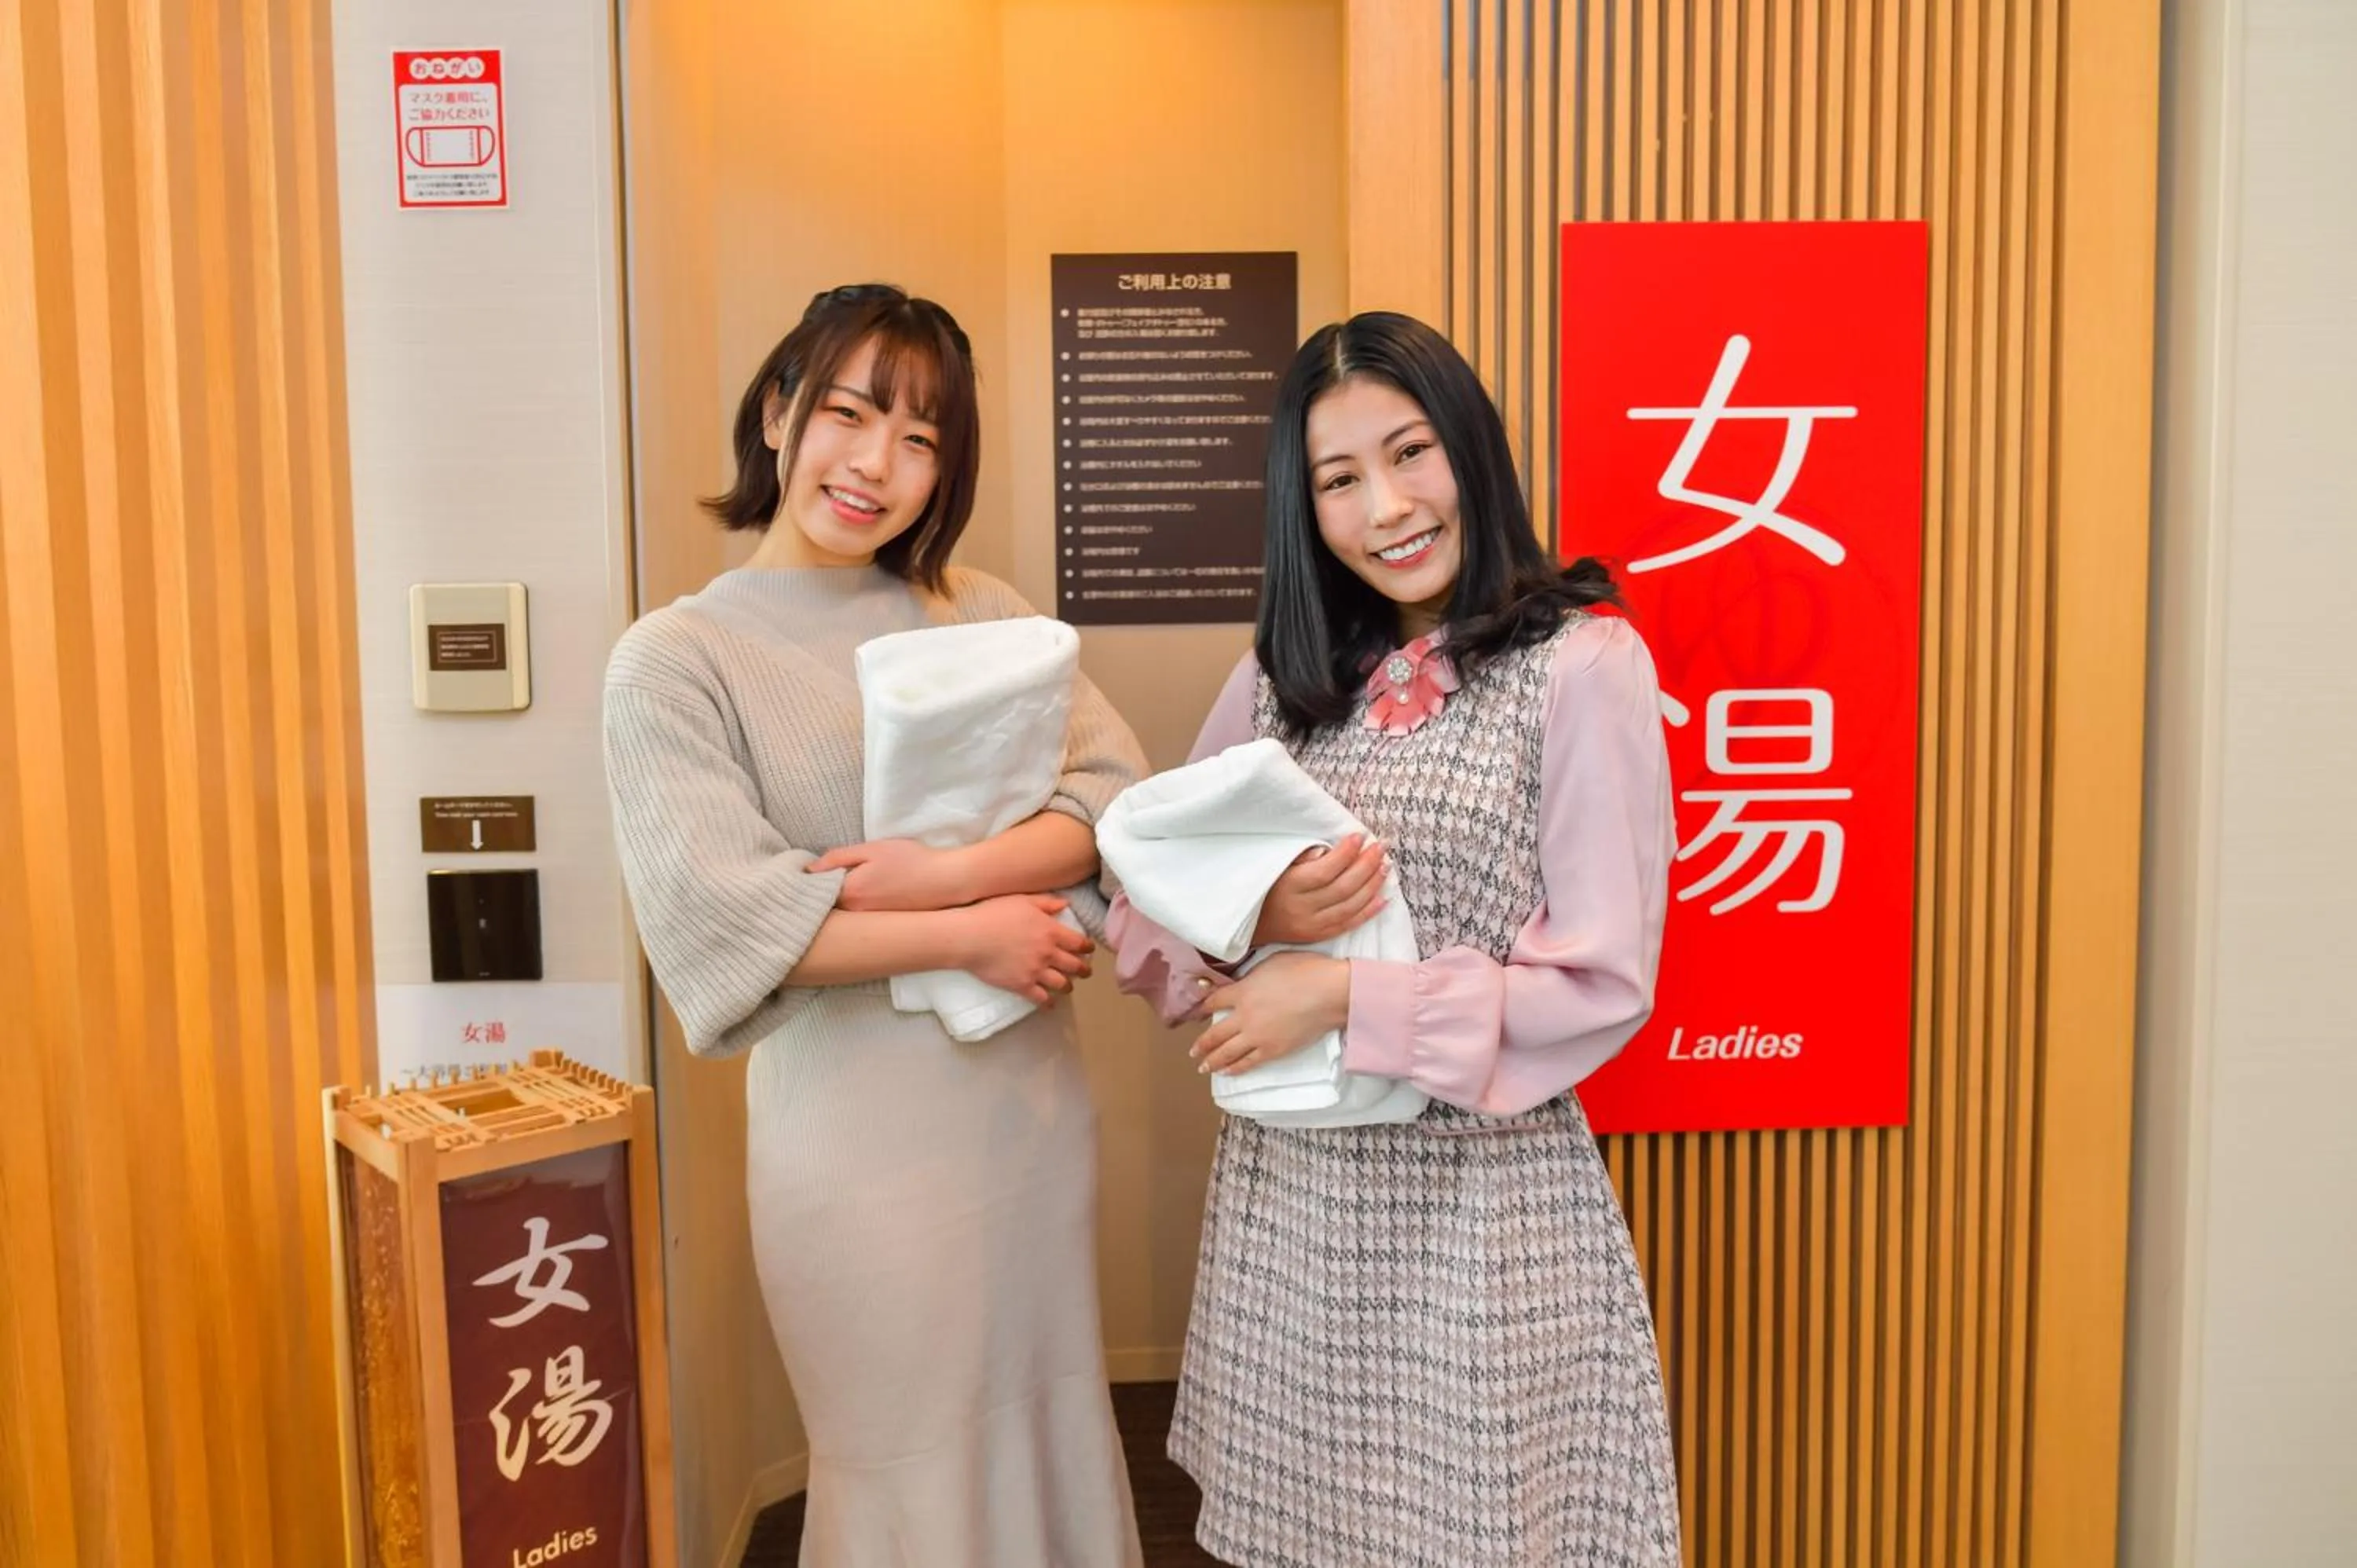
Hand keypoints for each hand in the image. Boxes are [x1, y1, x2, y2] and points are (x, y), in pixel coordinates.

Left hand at [810, 838, 972, 911]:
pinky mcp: (881, 928)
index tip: (818, 868)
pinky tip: (874, 895)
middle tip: (839, 874)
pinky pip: (859, 919)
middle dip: (825, 891)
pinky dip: (859, 909)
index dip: (814, 877)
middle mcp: (854, 916)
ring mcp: (868, 925)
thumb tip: (809, 869)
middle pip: (827, 904)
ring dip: (842, 900)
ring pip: (843, 913)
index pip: (814, 889)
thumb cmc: (912, 861)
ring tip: (861, 883)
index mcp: (848, 893)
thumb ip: (838, 857)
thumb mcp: (872, 849)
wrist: (948, 882)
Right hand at [955, 894, 1093, 1005]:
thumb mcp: (1022, 900)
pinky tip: (1050, 1004)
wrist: (970, 937)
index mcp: (1050, 931)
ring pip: (1062, 984)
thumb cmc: (993, 913)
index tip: (1089, 949)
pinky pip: (1041, 998)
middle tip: (1086, 971)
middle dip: (1084, 969)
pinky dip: (1048, 1003)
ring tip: (1068, 986)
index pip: (1078, 942)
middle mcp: (1048, 953)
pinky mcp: (1021, 986)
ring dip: (1068, 985)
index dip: (1087, 947)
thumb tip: (1065, 904)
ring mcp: (1036, 971)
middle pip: (1075, 965)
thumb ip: (1046, 902)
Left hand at [1192, 953, 1350, 1075]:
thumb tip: (1244, 981)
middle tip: (1192, 1051)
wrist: (1329, 993)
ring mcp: (1257, 1036)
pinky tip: (1227, 1071)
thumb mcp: (1271, 962)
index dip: (1202, 1008)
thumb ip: (1252, 975)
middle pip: (1214, 1034)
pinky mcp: (1273, 1051)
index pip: (1213, 1001)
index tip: (1197, 1013)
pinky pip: (1248, 1063)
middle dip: (1201, 1044)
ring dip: (1212, 1061)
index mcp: (1242, 991)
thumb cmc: (1305, 970)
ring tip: (1203, 1066)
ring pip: (1226, 1053)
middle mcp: (1244, 1016)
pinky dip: (1235, 1068)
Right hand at [1250, 834, 1387, 946]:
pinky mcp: (1317, 936)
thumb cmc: (1264, 885)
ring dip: (1372, 885)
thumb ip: (1299, 857)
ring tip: (1385, 866)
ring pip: (1350, 906)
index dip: (1346, 853)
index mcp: (1288, 887)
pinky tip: (1384, 898)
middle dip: (1367, 865)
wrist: (1249, 923)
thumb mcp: (1274, 865)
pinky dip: (1368, 911)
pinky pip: (1348, 925)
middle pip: (1343, 888)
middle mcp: (1301, 909)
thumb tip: (1325, 851)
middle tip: (1381, 846)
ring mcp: (1311, 926)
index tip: (1360, 835)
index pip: (1325, 870)